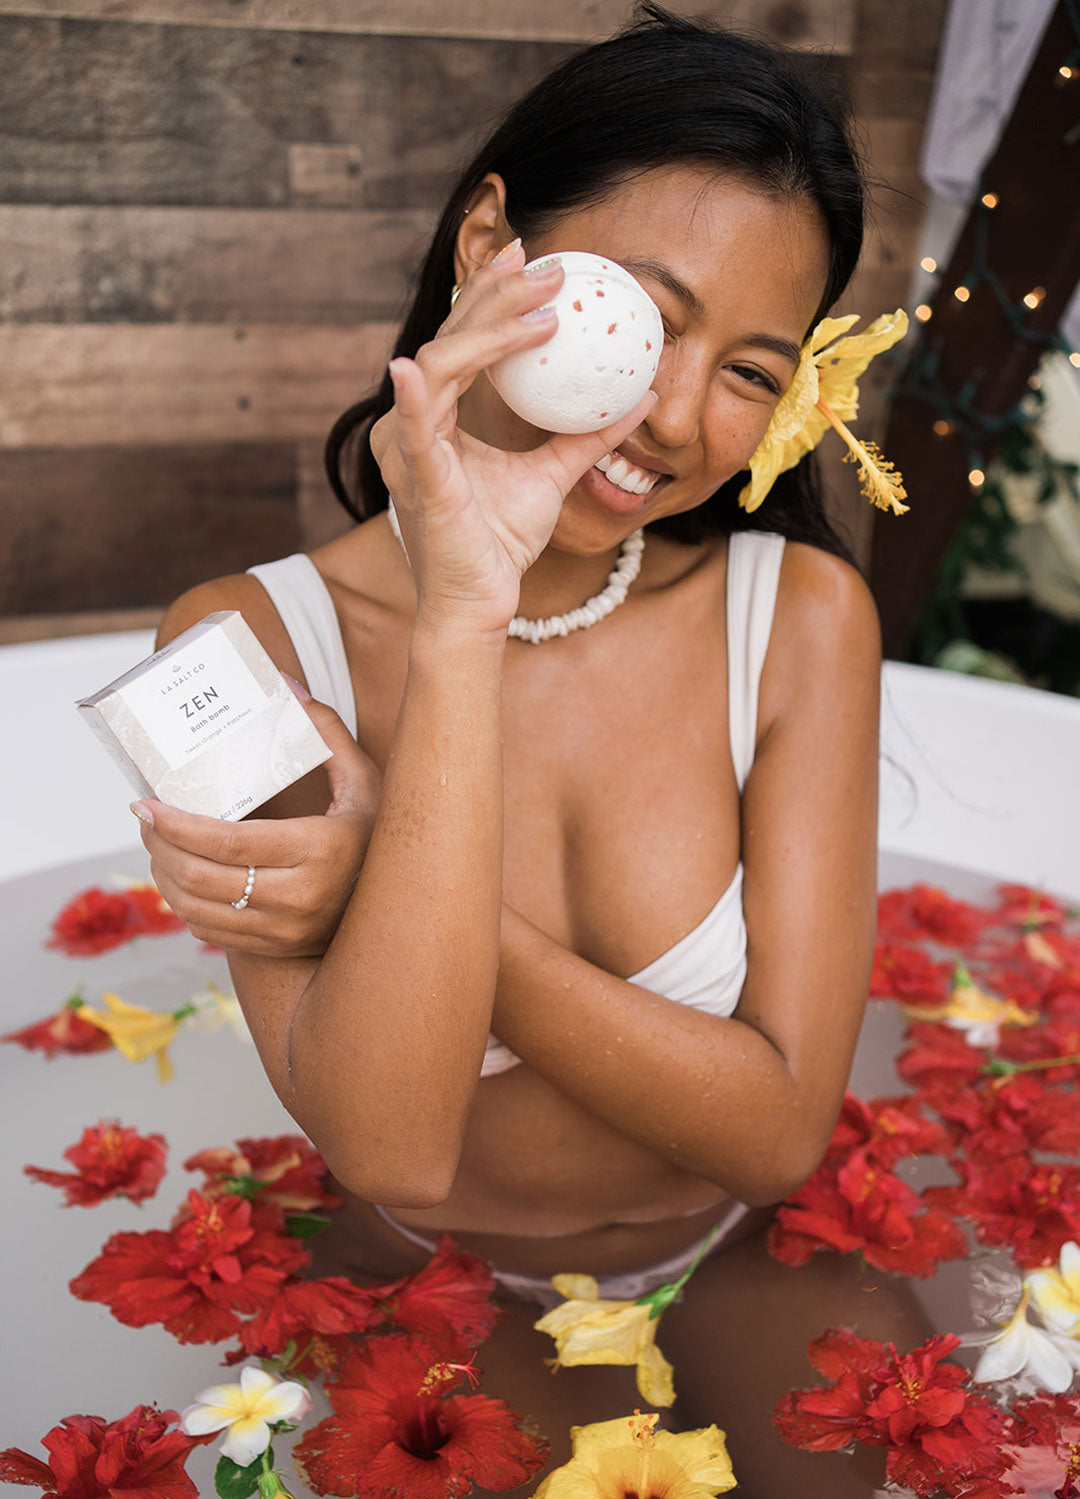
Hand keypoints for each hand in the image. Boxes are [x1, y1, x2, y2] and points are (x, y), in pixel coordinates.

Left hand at [134, 698, 380, 956]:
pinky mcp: (277, 948)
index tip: (147, 806)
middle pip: (205, 878)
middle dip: (161, 847)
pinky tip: (181, 877)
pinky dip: (185, 904)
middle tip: (145, 819)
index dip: (179, 827)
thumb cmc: (376, 831)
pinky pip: (212, 932)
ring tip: (157, 845)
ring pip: (199, 910)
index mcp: (322, 850)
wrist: (403, 899)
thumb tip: (285, 685)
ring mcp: (288, 929)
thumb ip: (325, 730)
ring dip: (164, 877)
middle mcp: (303, 897)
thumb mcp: (363, 779)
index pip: (231, 844)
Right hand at [371, 241, 656, 635]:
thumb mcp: (551, 477)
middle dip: (498, 294)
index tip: (538, 260)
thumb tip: (640, 400)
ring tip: (541, 310)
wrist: (480, 603)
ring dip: (488, 331)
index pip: (467, 341)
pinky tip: (410, 366)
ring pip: (441, 365)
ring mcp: (412, 447)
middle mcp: (419, 422)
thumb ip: (587, 438)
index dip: (496, 296)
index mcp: (443, 417)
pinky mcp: (417, 478)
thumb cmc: (500, 544)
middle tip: (546, 263)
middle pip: (454, 338)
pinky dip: (411, 397)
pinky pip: (413, 429)